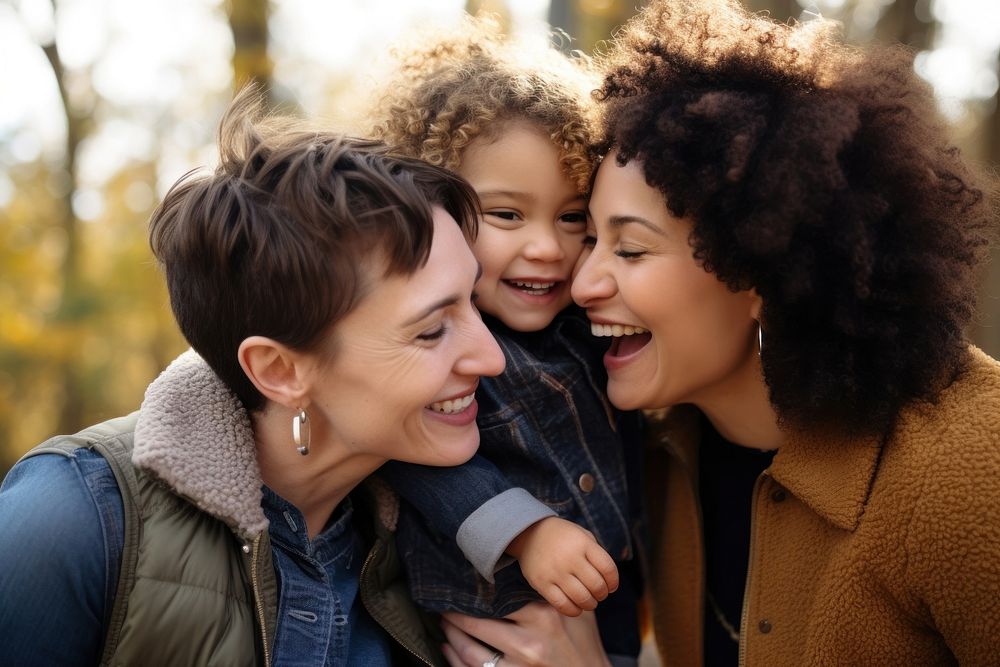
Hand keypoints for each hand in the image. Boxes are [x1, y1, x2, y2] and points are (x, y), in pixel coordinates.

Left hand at [441, 602, 610, 666]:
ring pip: (471, 652)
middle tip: (445, 607)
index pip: (498, 599)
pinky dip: (456, 661)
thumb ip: (552, 593)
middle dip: (455, 616)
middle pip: (478, 625)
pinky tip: (450, 650)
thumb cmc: (585, 643)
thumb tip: (522, 569)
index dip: (475, 593)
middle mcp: (529, 643)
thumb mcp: (574, 612)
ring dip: (452, 638)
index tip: (462, 586)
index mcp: (543, 617)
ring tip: (445, 626)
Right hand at [506, 516, 618, 616]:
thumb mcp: (583, 536)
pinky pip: (562, 605)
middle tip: (599, 594)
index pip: (608, 568)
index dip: (613, 582)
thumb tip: (608, 583)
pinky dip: (573, 610)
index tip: (611, 586)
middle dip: (602, 594)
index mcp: (583, 543)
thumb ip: (597, 555)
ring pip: (582, 598)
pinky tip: (576, 607)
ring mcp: (555, 571)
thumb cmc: (563, 537)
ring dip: (590, 604)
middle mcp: (570, 557)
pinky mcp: (542, 583)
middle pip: (596, 586)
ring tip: (589, 602)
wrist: (530, 533)